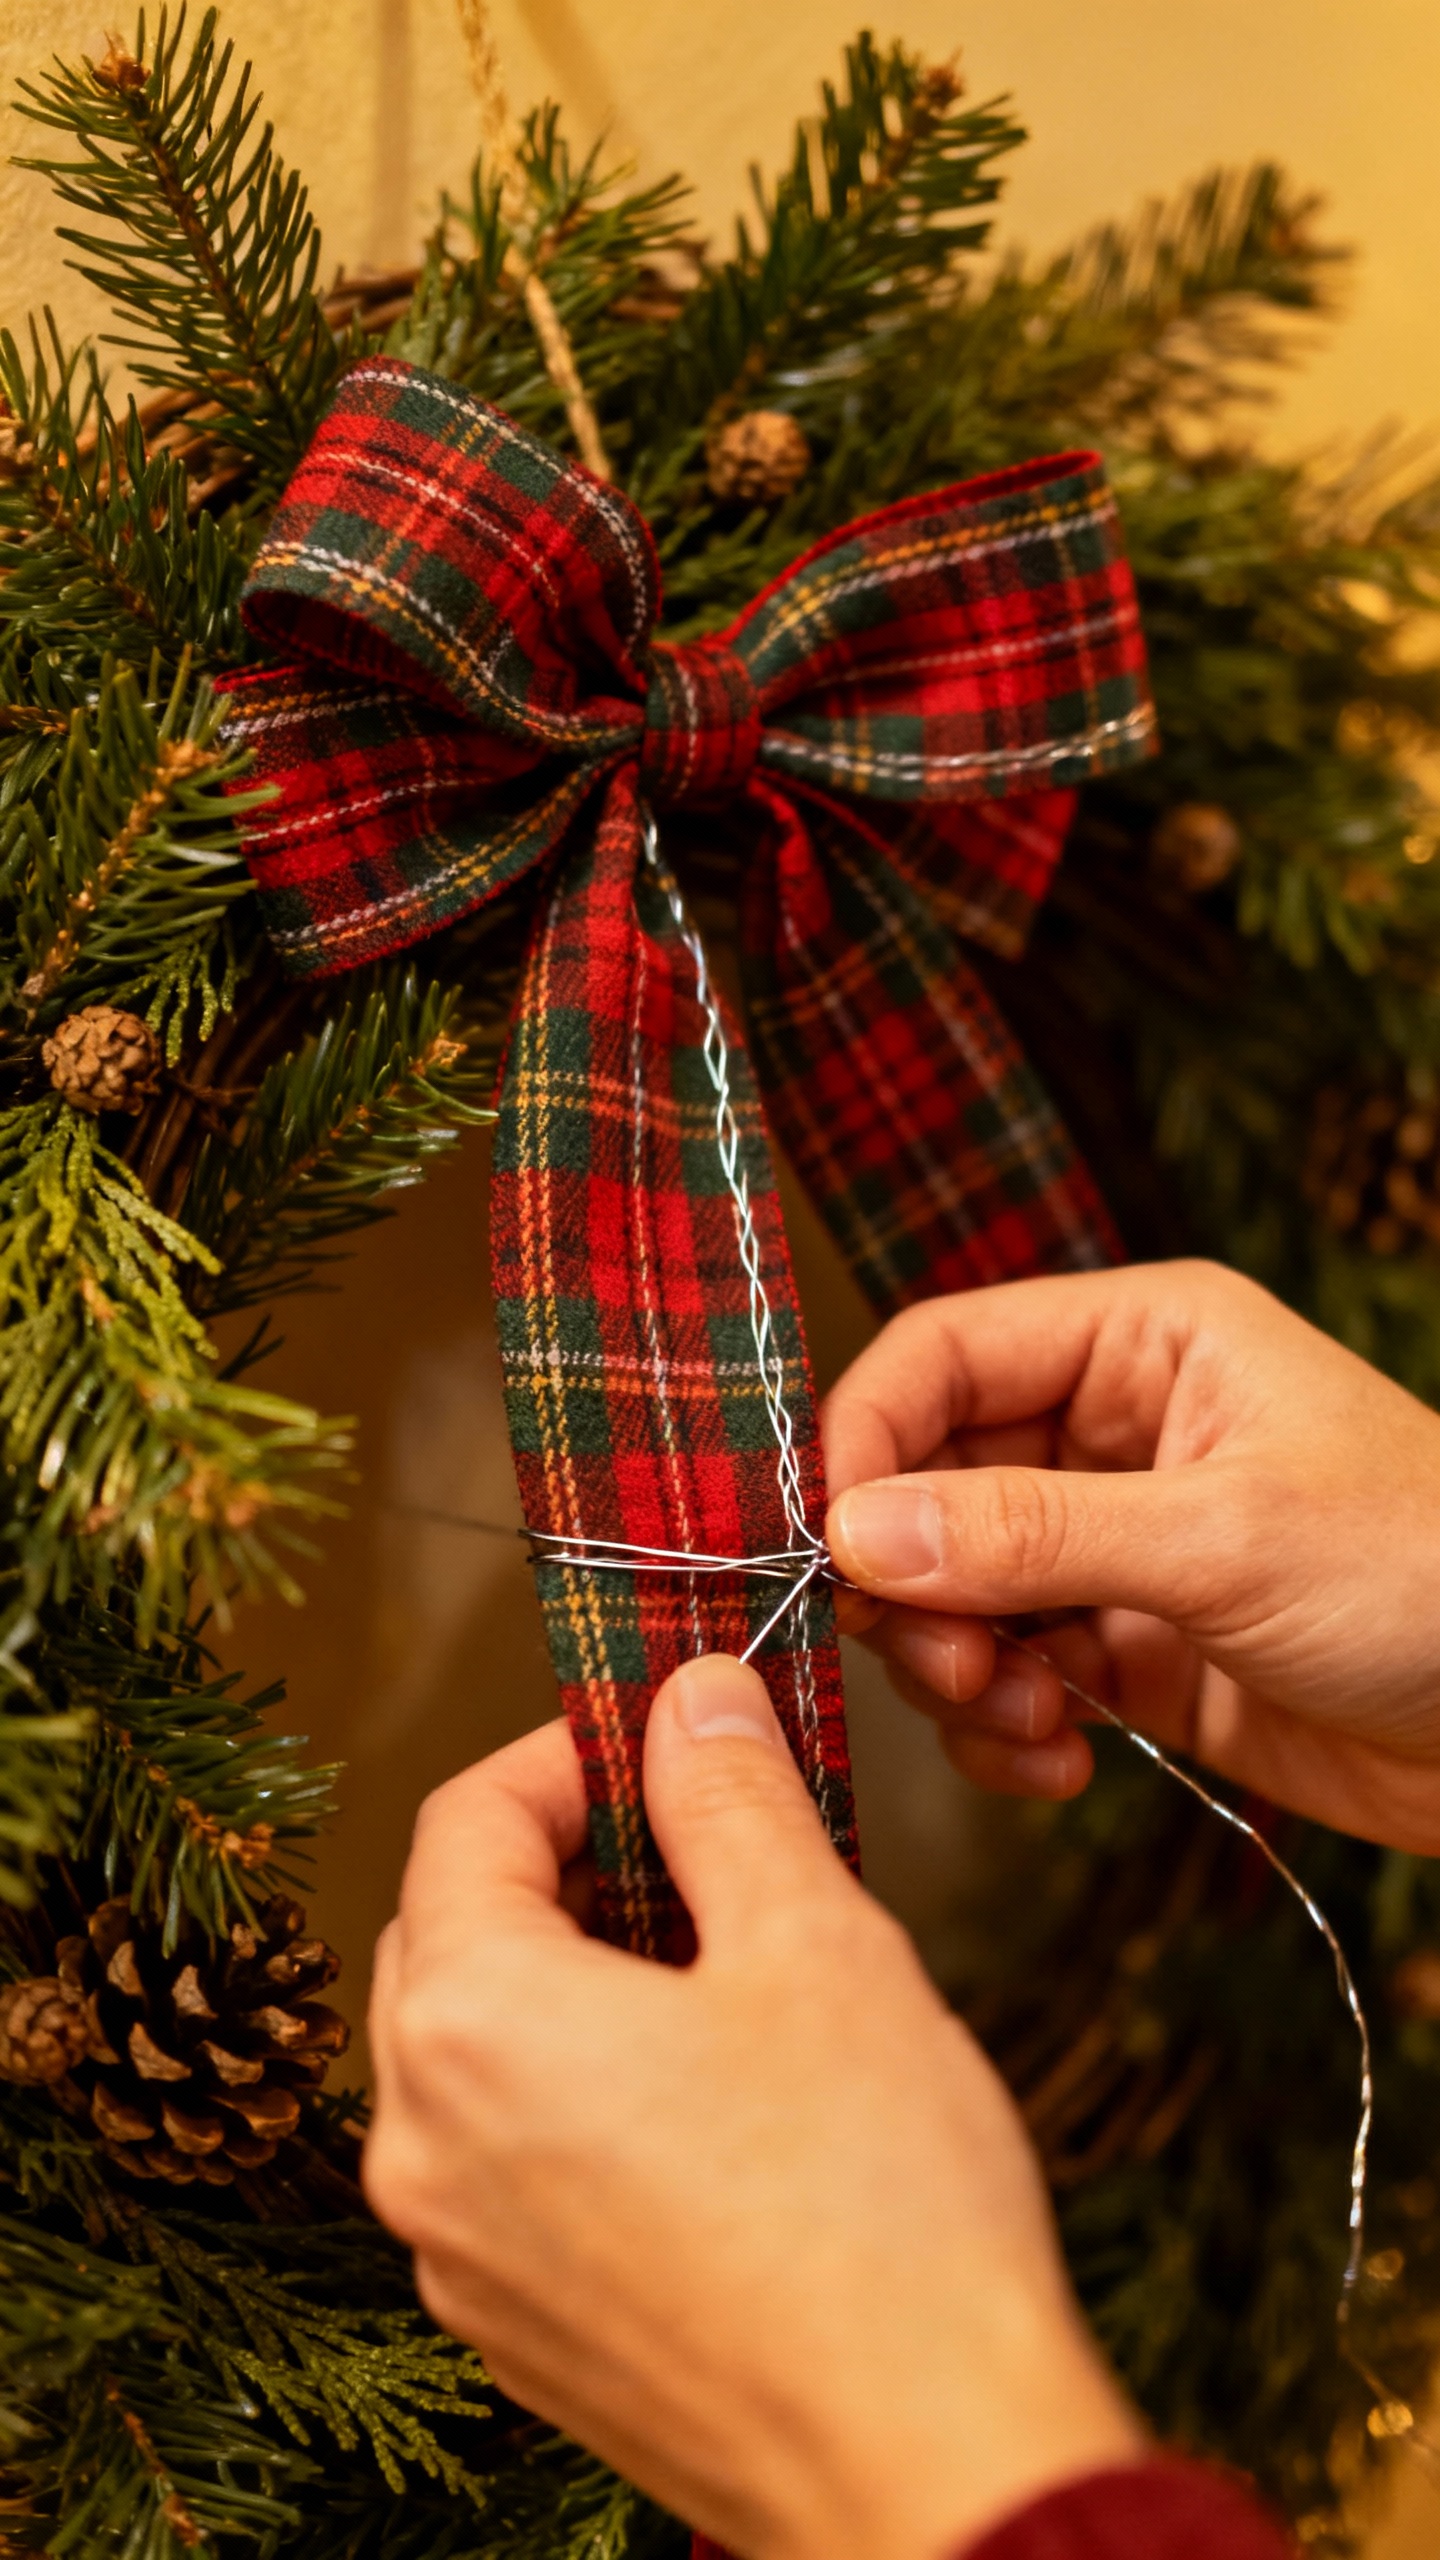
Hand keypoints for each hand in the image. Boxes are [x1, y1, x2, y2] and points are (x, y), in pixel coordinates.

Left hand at [364, 1659, 1141, 2559]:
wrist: (933, 2475)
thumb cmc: (882, 2214)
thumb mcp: (816, 1945)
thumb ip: (730, 1795)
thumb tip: (693, 1693)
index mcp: (475, 2026)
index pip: (466, 1820)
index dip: (567, 1750)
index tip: (664, 1732)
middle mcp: (423, 2146)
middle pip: (451, 1932)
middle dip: (565, 1862)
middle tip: (695, 1838)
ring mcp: (458, 2257)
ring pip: (475, 2053)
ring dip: (573, 1977)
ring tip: (721, 1965)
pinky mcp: (514, 2334)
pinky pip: (506, 2163)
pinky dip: (578, 2094)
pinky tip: (711, 2100)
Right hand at [823, 1259, 1439, 1852]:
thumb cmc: (1429, 1577)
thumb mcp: (1226, 1541)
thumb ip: (1032, 1534)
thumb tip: (859, 1533)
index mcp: (1143, 1343)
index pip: (942, 1355)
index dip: (867, 1441)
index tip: (834, 1548)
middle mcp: (1116, 1431)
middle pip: (928, 1483)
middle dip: (917, 1583)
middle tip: (947, 1664)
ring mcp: (1118, 1545)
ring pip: (955, 1591)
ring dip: (960, 1668)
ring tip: (1027, 1720)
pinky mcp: (1131, 1651)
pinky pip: (1010, 1675)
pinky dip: (1006, 1727)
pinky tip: (1060, 1763)